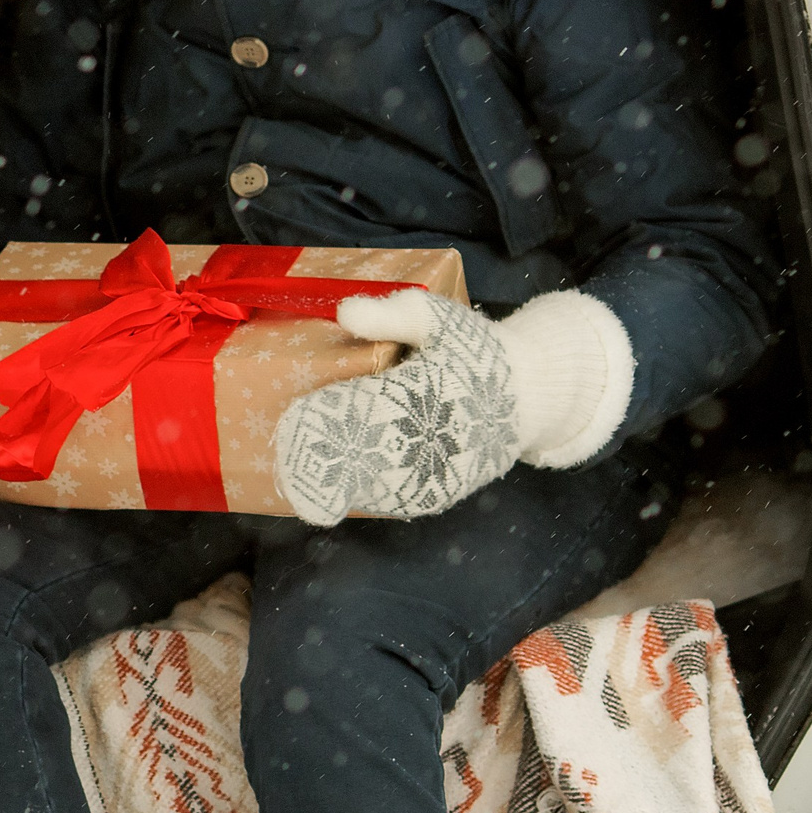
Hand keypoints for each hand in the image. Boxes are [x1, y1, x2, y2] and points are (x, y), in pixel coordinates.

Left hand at [272, 287, 632, 525]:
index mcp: (433, 391)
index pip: (370, 409)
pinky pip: (395, 500)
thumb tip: (342, 312)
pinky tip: (331, 490)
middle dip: (322, 459)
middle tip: (282, 457)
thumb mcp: (439, 319)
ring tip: (295, 476)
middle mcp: (438, 440)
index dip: (328, 419)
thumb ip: (392, 314)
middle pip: (367, 458)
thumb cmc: (474, 351)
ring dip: (336, 483)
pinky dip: (362, 495)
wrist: (529, 395)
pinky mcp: (443, 492)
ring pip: (377, 488)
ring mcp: (442, 473)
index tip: (291, 420)